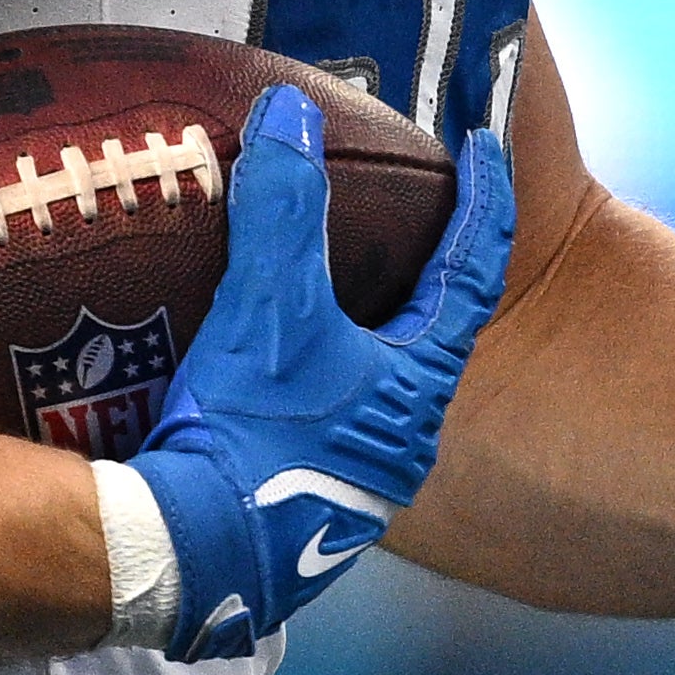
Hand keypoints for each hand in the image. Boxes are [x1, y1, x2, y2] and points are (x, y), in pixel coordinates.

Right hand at [132, 88, 515, 658]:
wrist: (188, 560)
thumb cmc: (247, 437)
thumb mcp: (268, 310)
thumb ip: (284, 207)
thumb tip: (292, 114)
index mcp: (417, 386)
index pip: (474, 271)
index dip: (484, 202)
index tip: (486, 148)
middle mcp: (404, 443)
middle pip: (428, 340)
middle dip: (414, 281)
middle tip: (395, 226)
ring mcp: (358, 489)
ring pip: (371, 395)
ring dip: (353, 346)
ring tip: (318, 301)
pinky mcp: (304, 518)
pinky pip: (319, 438)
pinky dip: (304, 397)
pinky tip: (263, 386)